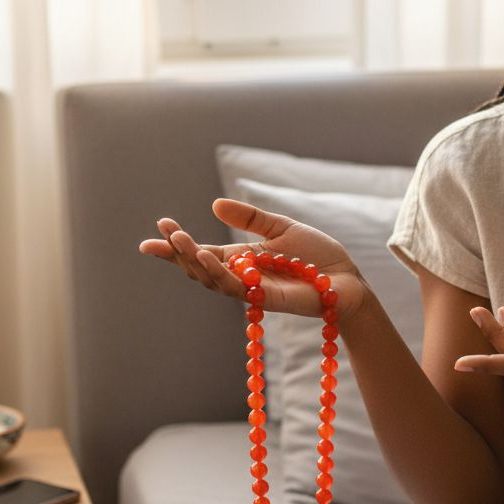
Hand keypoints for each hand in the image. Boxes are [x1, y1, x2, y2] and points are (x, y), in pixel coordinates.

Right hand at [138, 199, 368, 319]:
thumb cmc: (317, 254)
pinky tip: (208, 256)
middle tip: (166, 233)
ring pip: (213, 280)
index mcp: (242, 260)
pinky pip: (237, 289)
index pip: (202, 253)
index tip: (156, 230)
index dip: (177, 246)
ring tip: (180, 241)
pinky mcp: (267, 299)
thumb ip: (250, 217)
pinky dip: (220, 273)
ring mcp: (253, 290)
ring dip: (194, 261)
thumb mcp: (280, 226)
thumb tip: (215, 204)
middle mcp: (242, 277)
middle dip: (179, 252)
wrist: (346, 277)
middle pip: (200, 269)